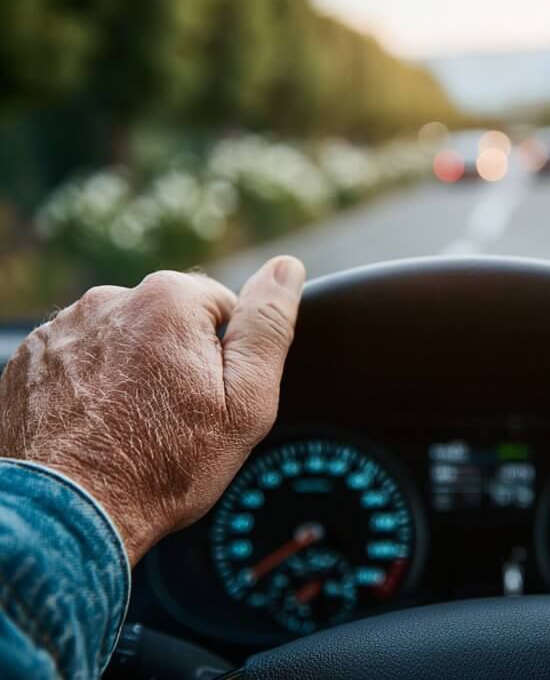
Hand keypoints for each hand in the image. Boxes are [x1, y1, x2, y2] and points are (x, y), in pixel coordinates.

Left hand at [0, 256, 304, 562]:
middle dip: (177, 359)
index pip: (221, 307)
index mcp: (169, 301)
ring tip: (131, 425)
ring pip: (122, 339)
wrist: (70, 515)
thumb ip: (268, 326)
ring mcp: (61, 329)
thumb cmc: (166, 464)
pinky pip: (79, 359)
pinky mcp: (29, 359)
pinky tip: (97, 425)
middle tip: (174, 419)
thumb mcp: (246, 401)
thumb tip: (286, 267)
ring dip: (132, 370)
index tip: (212, 398)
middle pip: (168, 321)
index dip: (226, 357)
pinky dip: (91, 385)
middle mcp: (108, 300)